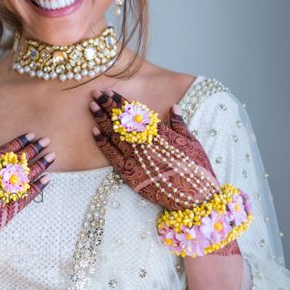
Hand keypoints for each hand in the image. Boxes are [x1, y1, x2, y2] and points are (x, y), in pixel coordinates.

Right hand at [0, 132, 53, 266]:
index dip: (18, 143)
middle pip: (15, 164)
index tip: (30, 135)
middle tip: (46, 141)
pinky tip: (47, 180)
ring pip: (22, 180)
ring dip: (39, 167)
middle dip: (32, 151)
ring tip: (51, 157)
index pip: (2, 153)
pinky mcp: (1, 216)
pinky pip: (23, 200)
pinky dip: (36, 189)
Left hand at [89, 88, 218, 207]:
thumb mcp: (192, 142)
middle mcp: (145, 143)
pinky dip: (103, 143)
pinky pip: (112, 156)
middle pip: (122, 121)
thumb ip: (180, 124)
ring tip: (92, 106)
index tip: (111, 92)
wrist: (195, 197)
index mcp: (160, 133)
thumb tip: (173, 107)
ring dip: (102, 120)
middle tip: (96, 93)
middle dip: (108, 106)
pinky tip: (94, 131)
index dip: (121, 102)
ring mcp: (136, 159)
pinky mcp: (130, 174)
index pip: (136, 113)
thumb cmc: (197, 169)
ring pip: (115, 135)